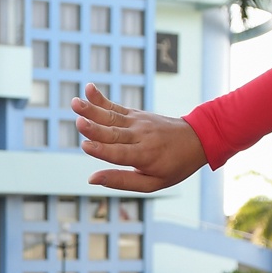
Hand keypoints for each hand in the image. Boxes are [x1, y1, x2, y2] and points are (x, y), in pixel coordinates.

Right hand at [73, 83, 206, 192]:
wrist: (197, 139)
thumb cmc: (173, 166)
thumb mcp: (152, 183)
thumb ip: (122, 181)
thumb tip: (91, 179)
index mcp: (145, 156)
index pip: (119, 153)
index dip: (102, 150)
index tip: (85, 146)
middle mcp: (141, 136)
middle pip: (113, 132)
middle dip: (95, 128)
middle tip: (78, 122)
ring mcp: (138, 122)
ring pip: (112, 117)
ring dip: (92, 109)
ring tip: (74, 103)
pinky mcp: (136, 114)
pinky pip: (116, 107)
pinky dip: (102, 99)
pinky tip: (89, 89)